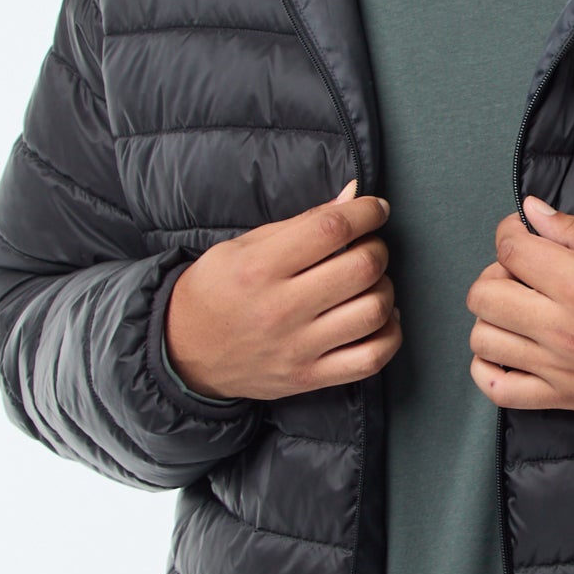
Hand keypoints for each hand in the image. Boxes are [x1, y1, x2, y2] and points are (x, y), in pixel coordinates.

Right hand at [164, 179, 401, 399]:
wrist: (183, 351)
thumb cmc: (217, 290)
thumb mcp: (245, 246)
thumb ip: (303, 221)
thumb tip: (353, 196)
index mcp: (260, 268)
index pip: (332, 229)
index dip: (366, 212)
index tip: (376, 209)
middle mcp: (280, 309)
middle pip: (361, 268)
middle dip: (377, 248)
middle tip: (368, 246)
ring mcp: (297, 348)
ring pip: (373, 312)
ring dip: (385, 289)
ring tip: (371, 283)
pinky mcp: (309, 377)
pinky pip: (371, 359)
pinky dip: (389, 335)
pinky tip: (380, 319)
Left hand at [466, 196, 573, 418]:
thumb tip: (532, 211)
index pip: (510, 251)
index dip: (509, 233)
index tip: (522, 234)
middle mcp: (562, 329)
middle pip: (484, 296)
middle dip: (494, 274)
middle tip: (519, 273)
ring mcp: (559, 368)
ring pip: (484, 340)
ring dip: (491, 318)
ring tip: (517, 310)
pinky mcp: (563, 398)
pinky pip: (499, 390)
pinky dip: (486, 370)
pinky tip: (502, 351)